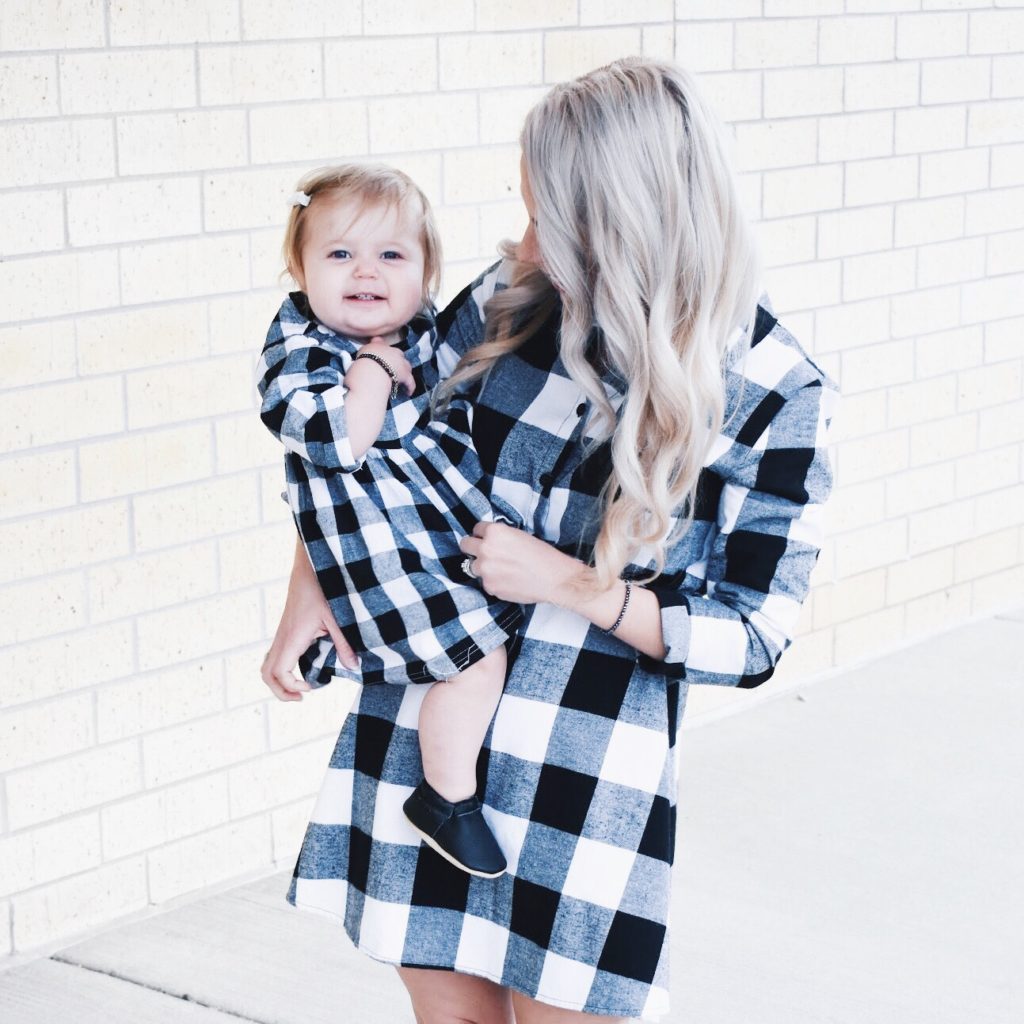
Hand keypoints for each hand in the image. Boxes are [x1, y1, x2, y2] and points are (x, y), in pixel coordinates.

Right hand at [261, 538, 358, 700]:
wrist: (310, 566)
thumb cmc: (322, 588)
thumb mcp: (337, 618)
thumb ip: (344, 644)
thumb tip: (354, 667)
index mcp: (293, 637)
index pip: (279, 673)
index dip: (291, 687)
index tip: (311, 689)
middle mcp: (282, 637)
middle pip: (266, 674)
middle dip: (280, 691)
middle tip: (302, 697)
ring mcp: (281, 634)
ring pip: (267, 665)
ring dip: (278, 681)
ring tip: (300, 688)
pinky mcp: (285, 630)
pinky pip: (275, 655)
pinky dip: (281, 669)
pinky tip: (301, 669)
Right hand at [358, 337, 415, 396]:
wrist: (369, 372)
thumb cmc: (359, 367)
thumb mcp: (356, 357)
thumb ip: (361, 355)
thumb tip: (358, 356)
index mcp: (376, 346)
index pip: (381, 344)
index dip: (382, 352)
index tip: (380, 357)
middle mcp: (390, 351)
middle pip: (397, 354)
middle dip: (396, 361)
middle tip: (391, 369)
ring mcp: (399, 361)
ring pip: (406, 366)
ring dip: (404, 372)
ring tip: (400, 381)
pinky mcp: (405, 374)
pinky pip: (410, 381)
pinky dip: (410, 386)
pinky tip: (408, 392)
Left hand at [457, 521, 579, 605]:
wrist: (555, 580)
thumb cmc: (544, 556)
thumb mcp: (520, 536)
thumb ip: (500, 537)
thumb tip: (489, 541)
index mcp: (495, 532)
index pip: (476, 529)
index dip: (484, 534)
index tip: (488, 539)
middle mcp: (485, 549)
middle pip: (465, 544)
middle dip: (473, 547)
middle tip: (485, 553)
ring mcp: (485, 570)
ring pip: (473, 566)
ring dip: (483, 567)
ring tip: (501, 570)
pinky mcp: (489, 587)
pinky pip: (484, 582)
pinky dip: (493, 581)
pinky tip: (508, 581)